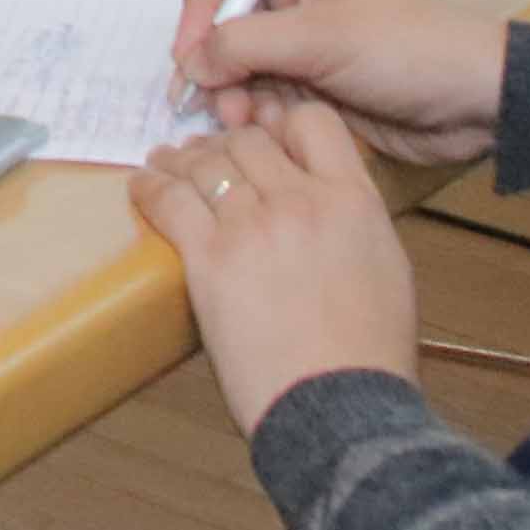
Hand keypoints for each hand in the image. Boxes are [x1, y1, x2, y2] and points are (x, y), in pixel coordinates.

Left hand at [135, 87, 420, 436]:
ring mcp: (253, 227)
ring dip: (180, 160)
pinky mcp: (210, 260)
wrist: (340, 407)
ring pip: (204, 164)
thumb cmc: (368, 354)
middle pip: (248, 140)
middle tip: (207, 156)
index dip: (282, 126)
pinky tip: (142, 185)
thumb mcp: (387, 267)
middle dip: (225, 145)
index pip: (312, 122)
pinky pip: (169, 201)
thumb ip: (353, 220)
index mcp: (353, 200)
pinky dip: (150, 188)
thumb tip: (326, 202)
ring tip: (164, 163)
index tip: (264, 141)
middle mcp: (302, 201)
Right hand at [173, 0, 499, 159]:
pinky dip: (261, 115)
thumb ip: (244, 43)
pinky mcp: (317, 88)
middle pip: (224, 25)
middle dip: (216, 66)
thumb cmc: (401, 49)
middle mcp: (297, 0)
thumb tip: (190, 63)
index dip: (196, 9)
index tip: (191, 58)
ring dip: (237, 97)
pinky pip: (266, 98)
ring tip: (248, 123)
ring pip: (241, 68)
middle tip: (218, 107)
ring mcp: (306, 47)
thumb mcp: (320, 38)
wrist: (472, 102)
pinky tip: (274, 131)